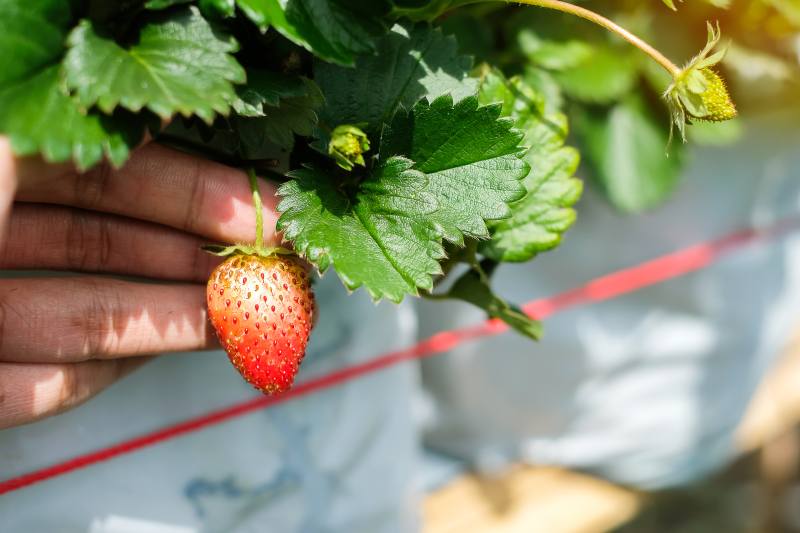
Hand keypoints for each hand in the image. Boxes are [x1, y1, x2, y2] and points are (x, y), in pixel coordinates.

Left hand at [0, 139, 279, 428]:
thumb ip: (80, 134)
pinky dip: (124, 365)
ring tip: (258, 312)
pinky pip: (52, 379)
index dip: (192, 185)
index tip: (267, 206)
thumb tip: (167, 103)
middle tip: (281, 263)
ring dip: (184, 312)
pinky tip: (193, 345)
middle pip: (107, 239)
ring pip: (93, 310)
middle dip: (200, 249)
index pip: (104, 166)